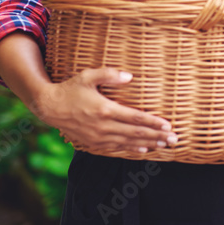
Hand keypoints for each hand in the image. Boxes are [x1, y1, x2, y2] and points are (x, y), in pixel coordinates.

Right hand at [33, 67, 176, 154]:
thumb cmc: (70, 88)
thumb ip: (109, 74)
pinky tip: (144, 150)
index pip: (135, 118)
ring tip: (165, 146)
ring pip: (128, 143)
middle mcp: (103, 126)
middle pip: (136, 133)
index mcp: (105, 110)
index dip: (153, 122)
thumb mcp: (87, 76)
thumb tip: (130, 76)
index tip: (168, 125)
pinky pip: (116, 148)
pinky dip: (132, 149)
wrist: (48, 107)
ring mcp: (98, 137)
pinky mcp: (93, 143)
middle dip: (157, 136)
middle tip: (174, 139)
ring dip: (148, 144)